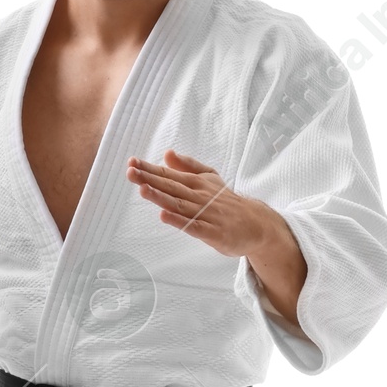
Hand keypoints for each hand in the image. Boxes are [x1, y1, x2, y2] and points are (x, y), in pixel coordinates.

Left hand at [128, 148, 306, 327]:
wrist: (256, 223)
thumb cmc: (226, 202)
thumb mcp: (209, 178)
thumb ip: (188, 166)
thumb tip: (167, 154)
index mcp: (196, 182)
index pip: (169, 174)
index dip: (150, 169)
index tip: (132, 162)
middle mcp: (199, 196)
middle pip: (171, 187)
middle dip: (150, 179)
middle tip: (131, 171)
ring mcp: (206, 214)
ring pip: (179, 204)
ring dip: (160, 197)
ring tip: (142, 189)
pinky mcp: (212, 232)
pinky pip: (193, 226)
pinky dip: (179, 221)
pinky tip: (164, 216)